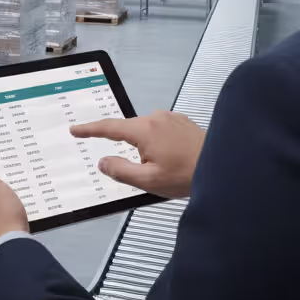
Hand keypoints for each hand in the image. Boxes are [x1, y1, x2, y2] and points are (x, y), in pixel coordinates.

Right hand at [69, 111, 204, 198]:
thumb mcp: (148, 181)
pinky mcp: (181, 122)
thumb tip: (103, 163)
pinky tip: (174, 161)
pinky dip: (160, 145)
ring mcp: (170, 118)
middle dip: (131, 152)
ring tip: (168, 170)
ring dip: (148, 150)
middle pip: (129, 132)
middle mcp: (156, 118)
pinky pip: (160, 132)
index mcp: (144, 130)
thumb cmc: (189, 174)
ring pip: (146, 133)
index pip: (108, 128)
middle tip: (148, 172)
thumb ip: (120, 171)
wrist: (224, 166)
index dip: (89, 130)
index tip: (76, 130)